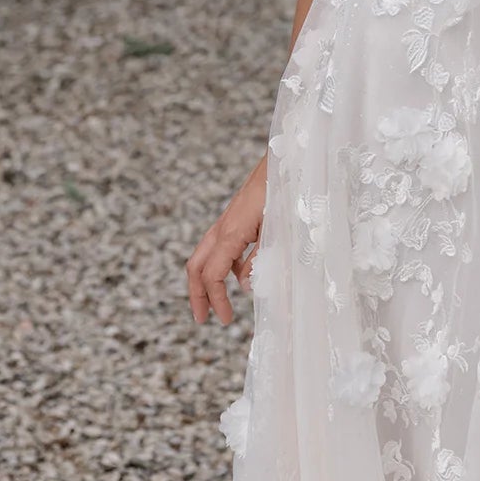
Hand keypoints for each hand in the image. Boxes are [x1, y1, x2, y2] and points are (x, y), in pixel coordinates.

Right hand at [186, 154, 268, 324]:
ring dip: (206, 282)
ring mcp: (226, 222)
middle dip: (196, 295)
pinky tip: (240, 275)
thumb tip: (246, 286)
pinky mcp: (234, 218)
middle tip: (203, 319)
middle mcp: (222, 228)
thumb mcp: (277, 232)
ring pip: (204, 256)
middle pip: (196, 267)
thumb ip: (260, 260)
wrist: (284, 161)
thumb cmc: (284, 193)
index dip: (216, 300)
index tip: (225, 319)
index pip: (212, 275)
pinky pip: (218, 247)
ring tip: (217, 303)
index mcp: (231, 234)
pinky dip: (222, 265)